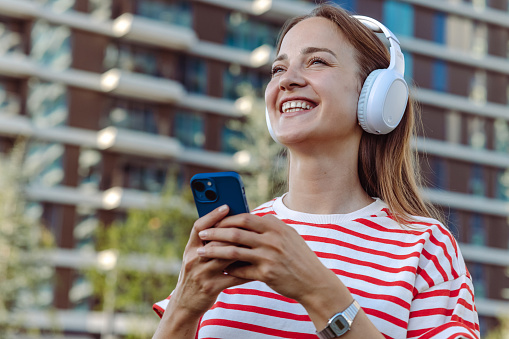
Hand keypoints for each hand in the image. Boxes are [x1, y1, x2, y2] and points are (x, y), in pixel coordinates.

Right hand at [169, 205, 249, 318]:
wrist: (184, 304)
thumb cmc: (195, 275)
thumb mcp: (195, 257)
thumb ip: (207, 243)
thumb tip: (228, 224)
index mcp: (190, 248)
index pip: (199, 227)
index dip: (212, 215)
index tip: (226, 206)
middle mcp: (194, 259)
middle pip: (215, 239)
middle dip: (234, 231)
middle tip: (251, 224)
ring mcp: (202, 273)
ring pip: (225, 256)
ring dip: (243, 249)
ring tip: (257, 242)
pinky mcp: (211, 287)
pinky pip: (233, 276)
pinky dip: (247, 271)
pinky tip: (258, 266)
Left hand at [196, 213, 337, 302]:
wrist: (314, 281)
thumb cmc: (299, 257)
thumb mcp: (288, 235)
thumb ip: (269, 227)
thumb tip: (247, 219)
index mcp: (275, 226)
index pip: (244, 217)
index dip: (226, 219)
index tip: (214, 222)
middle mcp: (271, 239)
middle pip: (235, 232)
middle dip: (215, 233)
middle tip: (202, 234)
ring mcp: (269, 256)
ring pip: (233, 251)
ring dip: (214, 251)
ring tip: (201, 252)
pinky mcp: (266, 273)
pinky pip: (240, 270)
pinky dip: (227, 270)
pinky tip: (218, 270)